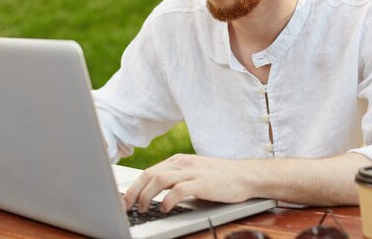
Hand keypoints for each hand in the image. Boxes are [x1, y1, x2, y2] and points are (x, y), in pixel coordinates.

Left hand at [123, 154, 253, 212]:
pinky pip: (178, 190)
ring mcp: (192, 172)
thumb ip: (176, 179)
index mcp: (178, 161)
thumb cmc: (221, 178)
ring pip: (159, 180)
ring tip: (144, 209)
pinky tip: (165, 209)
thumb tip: (155, 193)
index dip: (133, 187)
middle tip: (126, 207)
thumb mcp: (194, 174)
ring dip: (147, 196)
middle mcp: (182, 163)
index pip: (148, 172)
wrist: (246, 175)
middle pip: (149, 175)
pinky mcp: (202, 183)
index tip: (124, 201)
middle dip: (134, 192)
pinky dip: (168, 200)